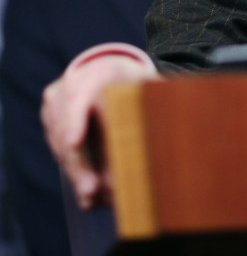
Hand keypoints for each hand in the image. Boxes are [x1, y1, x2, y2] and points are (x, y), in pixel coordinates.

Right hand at [40, 52, 158, 208]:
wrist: (110, 71)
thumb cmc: (136, 81)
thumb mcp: (148, 84)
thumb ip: (154, 99)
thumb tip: (172, 119)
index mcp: (98, 72)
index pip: (80, 94)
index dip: (76, 119)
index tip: (74, 142)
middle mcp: (70, 86)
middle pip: (67, 127)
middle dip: (80, 162)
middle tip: (92, 190)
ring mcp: (57, 105)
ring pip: (61, 145)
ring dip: (79, 173)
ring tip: (94, 197)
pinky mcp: (52, 121)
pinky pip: (59, 151)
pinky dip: (76, 173)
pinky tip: (89, 196)